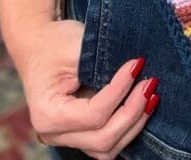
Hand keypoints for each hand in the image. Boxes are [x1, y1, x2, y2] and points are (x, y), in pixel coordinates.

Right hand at [0, 0, 159, 159]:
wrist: (39, 45)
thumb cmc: (56, 43)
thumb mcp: (76, 46)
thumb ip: (103, 64)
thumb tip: (139, 70)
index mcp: (47, 114)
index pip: (93, 115)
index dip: (120, 91)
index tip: (137, 63)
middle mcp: (54, 134)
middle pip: (102, 140)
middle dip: (132, 112)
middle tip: (151, 83)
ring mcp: (67, 138)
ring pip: (107, 148)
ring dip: (134, 124)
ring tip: (152, 95)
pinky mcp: (81, 134)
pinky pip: (108, 142)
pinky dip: (128, 127)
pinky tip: (144, 105)